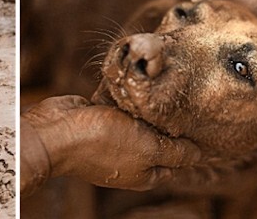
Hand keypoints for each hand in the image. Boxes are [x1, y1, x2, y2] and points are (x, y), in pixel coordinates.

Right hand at [21, 96, 201, 196]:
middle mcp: (130, 158)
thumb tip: (200, 154)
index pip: (177, 161)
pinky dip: (124, 96)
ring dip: (145, 105)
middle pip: (158, 139)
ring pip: (138, 120)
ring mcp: (113, 138)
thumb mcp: (149, 150)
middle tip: (180, 98)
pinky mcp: (98, 118)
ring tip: (158, 86)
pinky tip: (132, 83)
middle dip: (166, 120)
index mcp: (144, 173)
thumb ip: (176, 152)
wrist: (56, 132)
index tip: (198, 119)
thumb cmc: (102, 143)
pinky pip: (119, 106)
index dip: (188, 142)